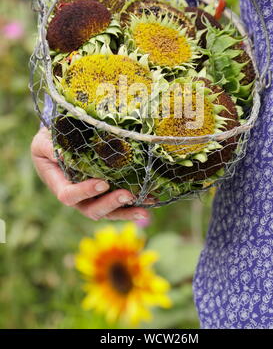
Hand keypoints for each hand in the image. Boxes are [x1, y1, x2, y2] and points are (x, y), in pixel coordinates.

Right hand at [31, 127, 149, 221]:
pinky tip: (151, 201)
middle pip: (91, 210)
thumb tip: (61, 155)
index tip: (102, 183)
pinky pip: (120, 204)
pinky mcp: (107, 193)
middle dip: (110, 205)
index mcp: (59, 185)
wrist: (63, 139)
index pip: (69, 196)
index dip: (84, 192)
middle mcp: (77, 196)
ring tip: (145, 207)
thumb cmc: (51, 139)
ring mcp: (93, 197)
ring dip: (126, 211)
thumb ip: (50, 148)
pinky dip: (135, 204)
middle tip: (127, 195)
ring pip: (109, 212)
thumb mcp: (43, 141)